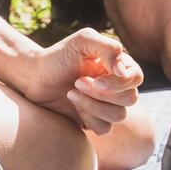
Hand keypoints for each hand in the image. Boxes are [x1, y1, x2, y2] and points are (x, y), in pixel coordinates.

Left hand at [24, 28, 143, 134]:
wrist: (34, 77)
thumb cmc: (58, 56)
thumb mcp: (83, 41)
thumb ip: (109, 48)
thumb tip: (124, 72)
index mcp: (118, 66)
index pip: (136, 77)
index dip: (119, 82)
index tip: (94, 79)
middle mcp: (117, 87)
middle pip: (131, 98)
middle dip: (101, 93)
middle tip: (76, 83)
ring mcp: (107, 105)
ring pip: (119, 116)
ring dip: (92, 105)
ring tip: (71, 93)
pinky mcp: (95, 122)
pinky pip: (105, 128)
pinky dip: (88, 118)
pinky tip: (73, 106)